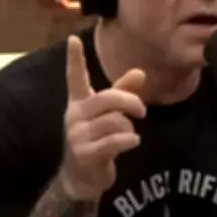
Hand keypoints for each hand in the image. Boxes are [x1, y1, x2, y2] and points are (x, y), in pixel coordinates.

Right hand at [59, 35, 146, 200]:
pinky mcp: (85, 153)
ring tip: (127, 134)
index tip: (73, 38)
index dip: (75, 59)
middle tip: (143, 111)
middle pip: (108, 98)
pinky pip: (116, 141)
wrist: (82, 177)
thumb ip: (123, 93)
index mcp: (78, 102)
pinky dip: (130, 140)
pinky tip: (132, 142)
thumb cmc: (98, 138)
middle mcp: (74, 115)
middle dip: (130, 102)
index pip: (75, 77)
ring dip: (129, 127)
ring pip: (115, 121)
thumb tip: (140, 72)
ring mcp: (77, 135)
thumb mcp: (109, 114)